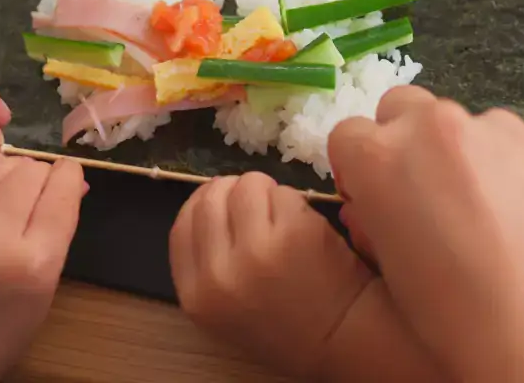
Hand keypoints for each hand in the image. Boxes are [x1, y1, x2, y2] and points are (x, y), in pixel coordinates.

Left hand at [0, 157, 86, 382]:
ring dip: (12, 170)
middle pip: (28, 173)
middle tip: (44, 184)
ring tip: (18, 184)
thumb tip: (71, 181)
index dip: (69, 174)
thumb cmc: (3, 329)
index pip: (59, 191)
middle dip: (42, 171)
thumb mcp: (46, 285)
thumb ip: (59, 230)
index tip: (70, 174)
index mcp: (33, 262)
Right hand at [170, 172, 442, 381]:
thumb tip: (210, 202)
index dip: (201, 204)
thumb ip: (209, 265)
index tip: (220, 199)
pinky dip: (295, 202)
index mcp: (198, 296)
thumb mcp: (227, 310)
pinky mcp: (293, 232)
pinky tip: (307, 226)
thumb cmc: (287, 325)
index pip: (183, 226)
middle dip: (235, 191)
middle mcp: (220, 273)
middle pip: (211, 198)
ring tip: (285, 217)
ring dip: (267, 192)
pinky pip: (284, 193)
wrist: (341, 339)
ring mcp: (257, 250)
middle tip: (258, 202)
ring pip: (248, 186)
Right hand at [328, 86, 523, 382]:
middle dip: (404, 148)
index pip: (347, 136)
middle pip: (402, 110)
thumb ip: (368, 225)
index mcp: (383, 156)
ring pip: (462, 125)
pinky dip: (510, 171)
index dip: (358, 176)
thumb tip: (372, 211)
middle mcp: (439, 126)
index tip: (375, 210)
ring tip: (486, 225)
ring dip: (460, 156)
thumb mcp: (383, 277)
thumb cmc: (453, 328)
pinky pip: (514, 145)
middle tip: (426, 210)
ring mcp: (502, 131)